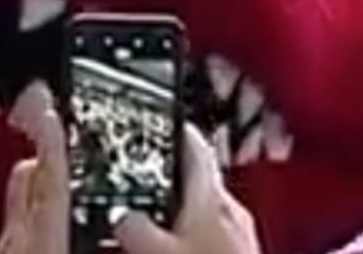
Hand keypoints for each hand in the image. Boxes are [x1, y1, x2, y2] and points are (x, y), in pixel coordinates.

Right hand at [0, 83, 261, 253]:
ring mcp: (241, 234)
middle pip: (199, 180)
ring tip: (154, 220)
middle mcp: (231, 209)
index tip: (163, 121)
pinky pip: (213, 235)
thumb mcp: (155, 250)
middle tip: (144, 176)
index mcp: (211, 195)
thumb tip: (121, 217)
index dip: (177, 131)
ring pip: (205, 210)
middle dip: (171, 180)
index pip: (195, 146)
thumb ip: (134, 227)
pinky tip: (177, 249)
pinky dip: (193, 237)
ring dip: (181, 212)